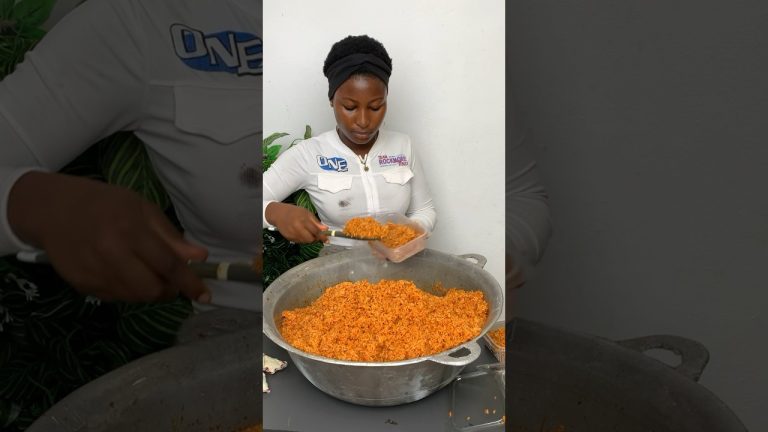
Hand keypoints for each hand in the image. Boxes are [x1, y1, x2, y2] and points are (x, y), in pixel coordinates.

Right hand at [8, 172, 209, 302]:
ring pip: (134, 298)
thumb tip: (200, 257)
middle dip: (168, 290)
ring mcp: (94, 272)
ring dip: (148, 291)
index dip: (189, 282)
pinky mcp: (81, 285)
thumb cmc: (104, 203)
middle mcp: (111, 254)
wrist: (51, 209)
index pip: (168, 264)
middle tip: (170, 279)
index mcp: (130, 230)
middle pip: (152, 289)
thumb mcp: (141, 208)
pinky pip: (115, 298)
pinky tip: (122, 271)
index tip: (204, 295)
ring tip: (144, 271)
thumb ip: (170, 236)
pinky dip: (127, 291)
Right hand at [265, 202, 327, 243]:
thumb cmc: (295, 212)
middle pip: (310, 239)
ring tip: (307, 232)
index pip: (315, 231)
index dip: (322, 236)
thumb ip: (316, 222)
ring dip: (308, 239)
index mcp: (303, 219)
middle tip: (316, 235)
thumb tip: (326, 229)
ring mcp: (292, 233)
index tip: (327, 240)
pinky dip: (302, 239)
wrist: (278, 214)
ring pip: (305, 242)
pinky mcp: (288, 237)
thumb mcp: (307, 213)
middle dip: (315, 239)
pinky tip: (300, 233)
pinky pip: (299, 242)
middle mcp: (297, 227)